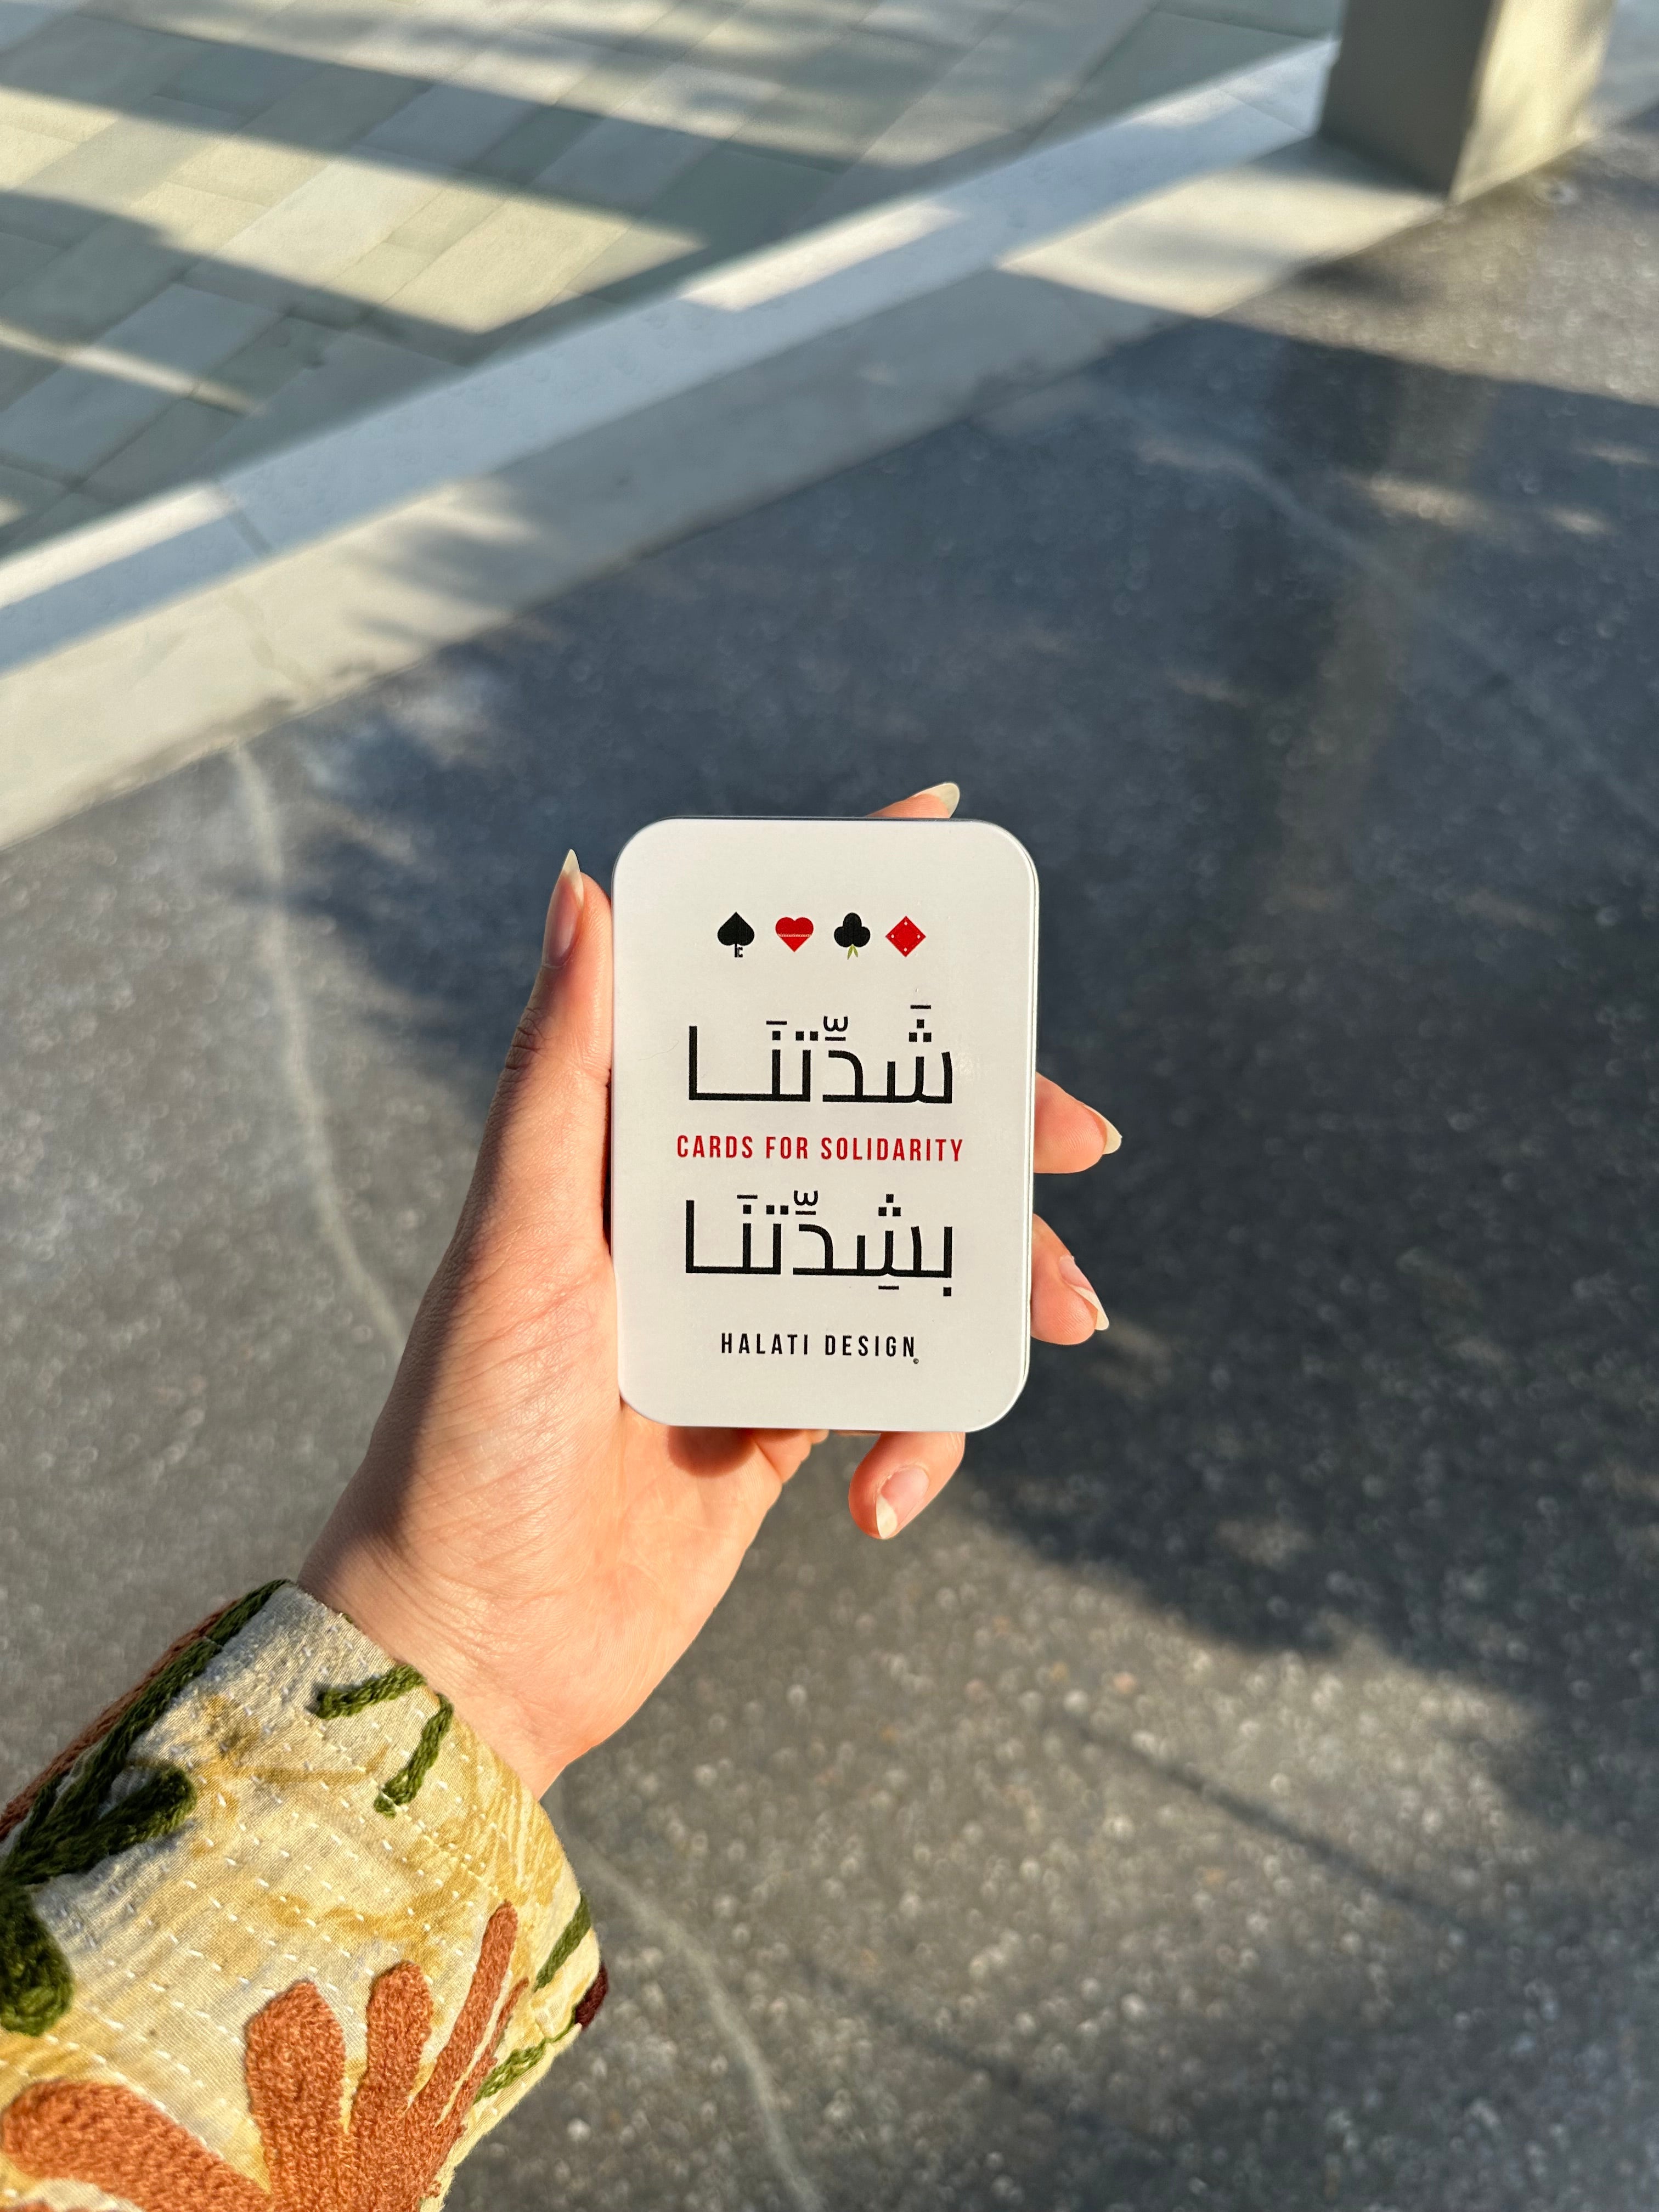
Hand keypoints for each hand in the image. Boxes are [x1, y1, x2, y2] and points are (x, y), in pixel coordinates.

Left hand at [300, 786, 1119, 1793]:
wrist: (474, 1652)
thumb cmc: (463, 1441)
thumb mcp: (514, 1245)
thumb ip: (561, 1072)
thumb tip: (584, 879)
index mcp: (628, 1143)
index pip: (743, 991)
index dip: (841, 902)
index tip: (947, 837)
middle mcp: (697, 1207)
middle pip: (873, 1116)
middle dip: (987, 1118)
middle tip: (1076, 1142)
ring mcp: (750, 1306)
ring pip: (914, 1244)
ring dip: (1000, 1275)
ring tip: (1063, 1320)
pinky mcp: (786, 1410)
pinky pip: (898, 1382)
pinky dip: (924, 1429)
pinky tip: (883, 1498)